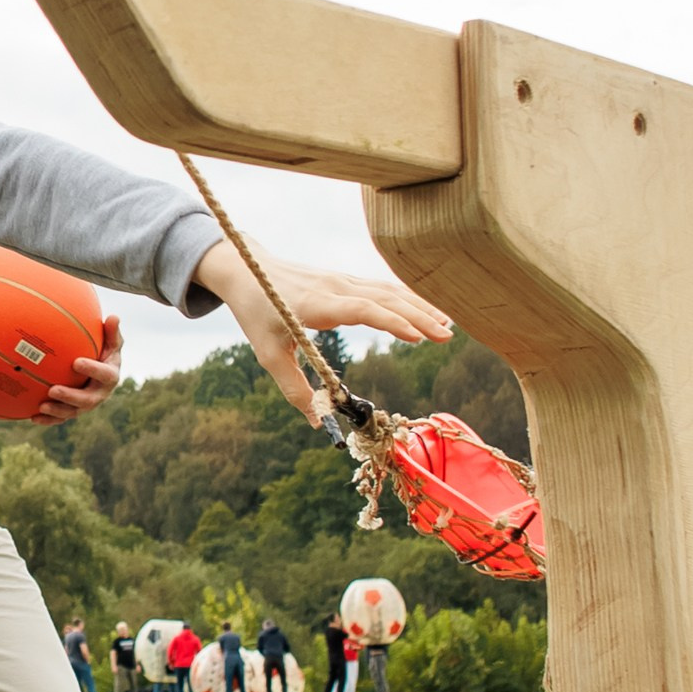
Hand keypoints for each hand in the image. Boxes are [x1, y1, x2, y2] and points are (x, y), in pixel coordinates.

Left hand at [37, 316, 122, 422]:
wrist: (99, 373)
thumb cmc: (104, 352)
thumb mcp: (111, 342)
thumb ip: (112, 332)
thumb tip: (113, 317)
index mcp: (110, 376)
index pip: (104, 375)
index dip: (92, 370)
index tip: (76, 362)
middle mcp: (100, 394)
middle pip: (87, 400)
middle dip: (70, 396)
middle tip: (53, 389)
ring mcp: (87, 405)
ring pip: (73, 412)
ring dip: (57, 411)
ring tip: (41, 406)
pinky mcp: (74, 411)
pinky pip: (61, 418)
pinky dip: (48, 420)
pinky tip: (33, 417)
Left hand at [191, 240, 450, 420]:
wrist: (246, 268)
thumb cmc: (257, 312)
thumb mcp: (267, 354)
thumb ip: (294, 388)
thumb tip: (319, 423)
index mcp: (316, 304)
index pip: (361, 309)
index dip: (391, 322)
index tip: (418, 337)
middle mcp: (334, 286)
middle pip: (384, 298)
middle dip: (418, 316)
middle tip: (447, 337)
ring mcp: (342, 279)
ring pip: (388, 290)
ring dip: (418, 306)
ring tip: (446, 327)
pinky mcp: (345, 279)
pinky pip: (383, 287)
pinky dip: (407, 299)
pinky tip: (427, 311)